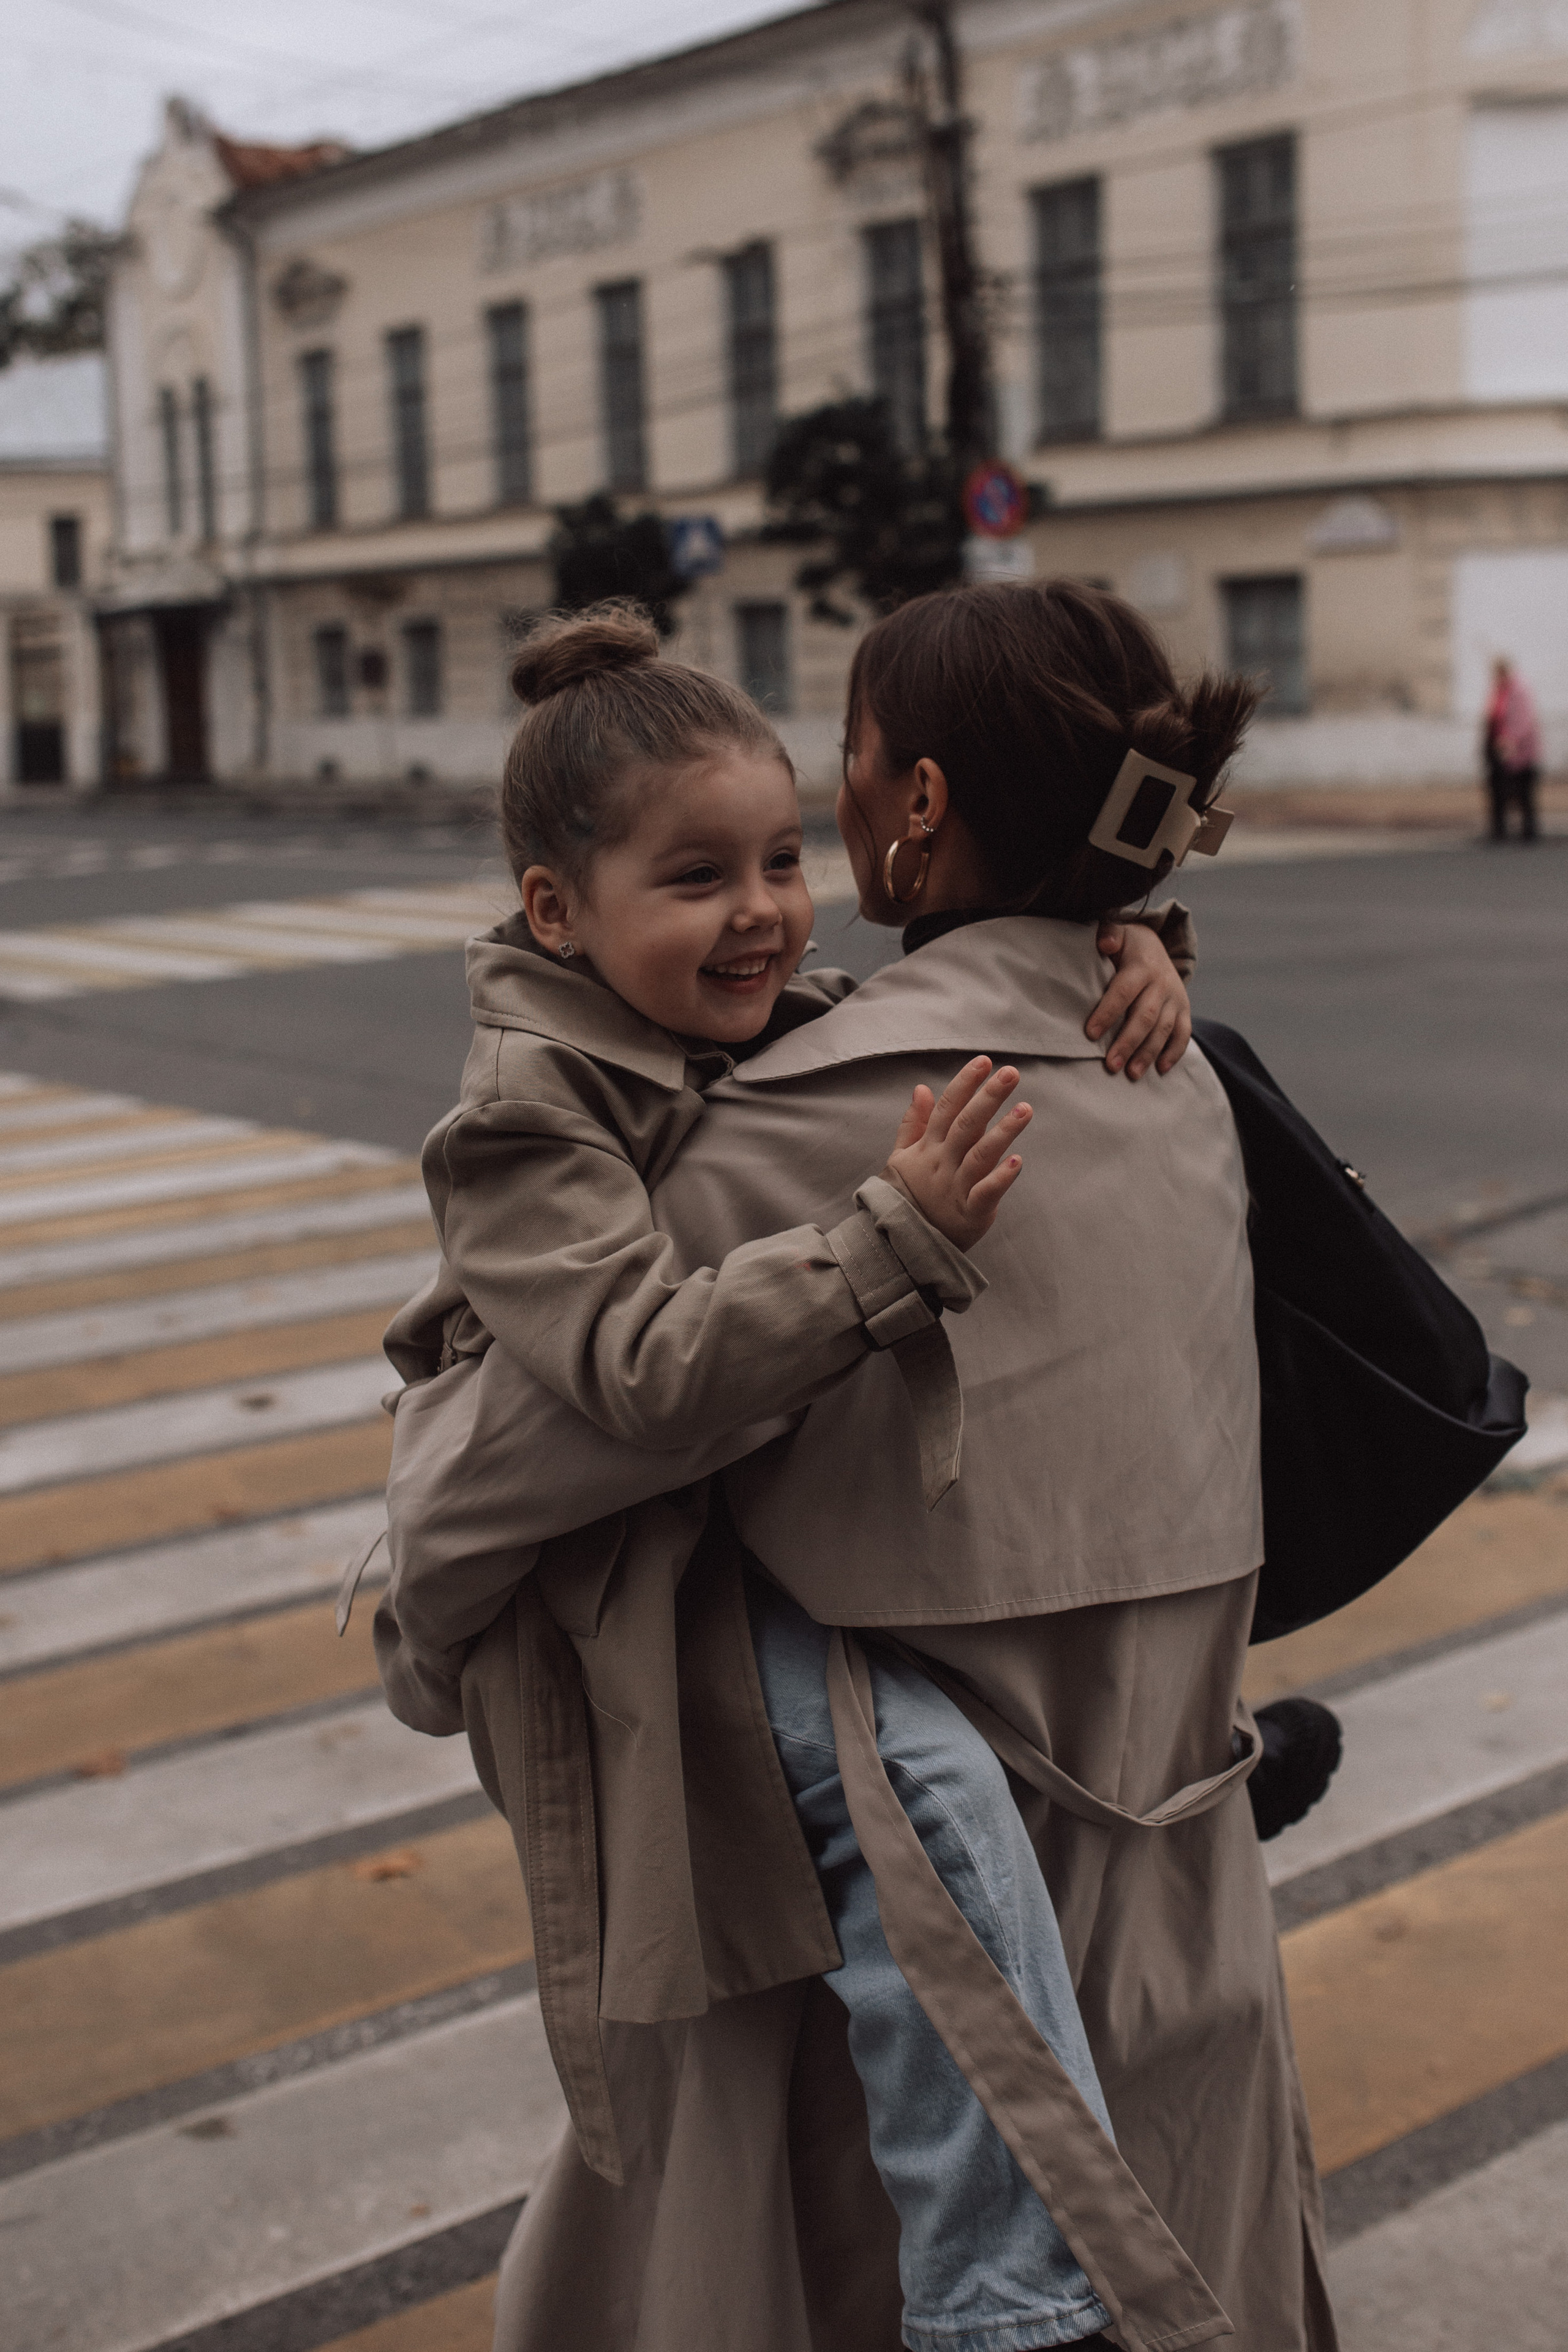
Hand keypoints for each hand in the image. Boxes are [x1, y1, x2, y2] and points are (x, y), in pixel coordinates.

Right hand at [882, 1056, 1030, 1250]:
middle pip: (966, 1125)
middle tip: (1011, 1073)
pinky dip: (1000, 1179)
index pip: (946, 1109)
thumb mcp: (903, 1157)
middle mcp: (942, 1163)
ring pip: (980, 1155)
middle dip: (987, 1097)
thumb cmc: (909, 1196)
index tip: (984, 1061)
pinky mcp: (970, 1213)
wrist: (903, 1245)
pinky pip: (985, 1194)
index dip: (964, 1084)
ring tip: (1026, 1109)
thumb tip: (921, 1088)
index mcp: (929, 1147)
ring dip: (1003, 1131)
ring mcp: (956, 1187)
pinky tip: (1018, 1161)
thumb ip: (913, 1123)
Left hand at [1087, 922, 1191, 1078]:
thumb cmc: (1125, 947)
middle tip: (1111, 1065)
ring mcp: (1175, 998)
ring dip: (1148, 1053)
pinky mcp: (1184, 1010)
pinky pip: (1183, 1034)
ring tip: (1132, 1074)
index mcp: (1141, 966)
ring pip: (1164, 1029)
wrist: (1155, 947)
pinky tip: (1161, 1070)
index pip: (1123, 991)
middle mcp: (1161, 983)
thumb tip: (1104, 943)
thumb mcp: (1117, 934)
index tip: (1090, 1033)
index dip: (1108, 1012)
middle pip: (1145, 1016)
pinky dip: (1174, 1053)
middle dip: (1128, 1042)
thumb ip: (1108, 934)